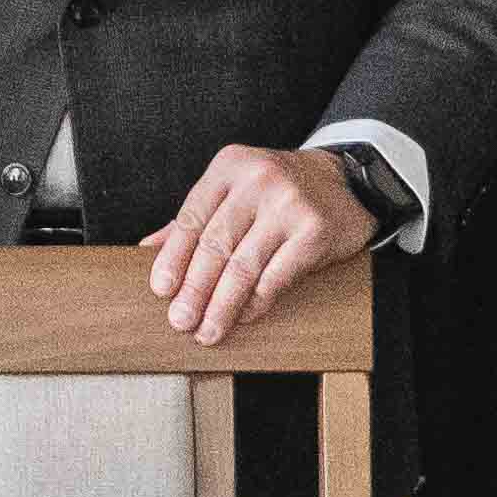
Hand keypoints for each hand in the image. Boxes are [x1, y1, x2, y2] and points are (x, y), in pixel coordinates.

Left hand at [148, 143, 375, 342]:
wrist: (347, 182)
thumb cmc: (282, 191)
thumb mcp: (235, 190)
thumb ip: (196, 217)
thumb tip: (148, 249)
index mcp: (230, 166)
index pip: (192, 218)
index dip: (173, 258)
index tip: (161, 289)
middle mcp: (258, 179)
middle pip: (215, 244)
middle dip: (194, 289)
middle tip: (180, 320)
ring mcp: (289, 204)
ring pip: (244, 265)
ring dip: (222, 305)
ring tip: (208, 330)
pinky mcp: (314, 230)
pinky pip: (277, 275)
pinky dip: (257, 302)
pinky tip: (244, 317)